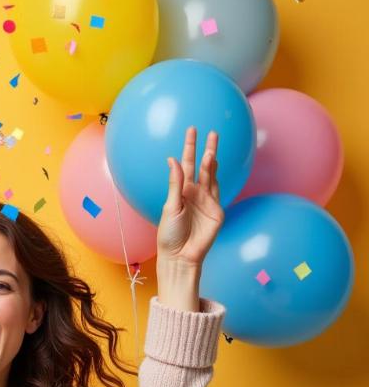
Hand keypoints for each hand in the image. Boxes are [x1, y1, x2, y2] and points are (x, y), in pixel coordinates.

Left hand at [156, 126, 224, 268]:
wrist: (181, 256)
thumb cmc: (170, 235)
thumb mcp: (170, 207)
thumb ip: (175, 184)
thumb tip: (172, 160)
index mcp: (180, 192)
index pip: (185, 165)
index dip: (188, 148)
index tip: (191, 130)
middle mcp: (195, 194)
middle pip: (201, 166)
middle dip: (206, 149)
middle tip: (211, 131)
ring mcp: (207, 201)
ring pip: (211, 176)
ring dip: (211, 161)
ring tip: (211, 146)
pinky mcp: (217, 211)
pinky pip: (217, 190)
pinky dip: (214, 177)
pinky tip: (212, 164)